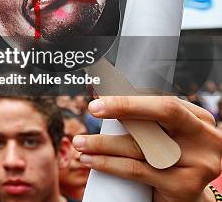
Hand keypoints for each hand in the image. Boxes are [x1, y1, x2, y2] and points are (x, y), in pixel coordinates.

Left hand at [73, 96, 221, 201]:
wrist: (189, 201)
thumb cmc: (170, 161)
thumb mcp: (165, 137)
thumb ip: (147, 118)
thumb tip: (104, 95)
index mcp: (199, 119)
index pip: (164, 99)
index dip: (133, 95)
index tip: (103, 94)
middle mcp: (205, 138)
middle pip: (163, 112)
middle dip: (125, 106)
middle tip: (93, 108)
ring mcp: (198, 163)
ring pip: (141, 145)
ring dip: (102, 143)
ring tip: (80, 142)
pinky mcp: (184, 186)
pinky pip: (136, 169)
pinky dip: (108, 163)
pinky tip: (90, 160)